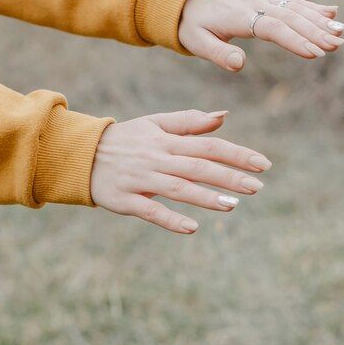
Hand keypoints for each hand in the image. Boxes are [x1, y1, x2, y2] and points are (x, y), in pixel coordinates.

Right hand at [90, 110, 269, 233]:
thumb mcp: (155, 124)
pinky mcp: (125, 201)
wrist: (80, 155)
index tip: (263, 164)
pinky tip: (192, 228)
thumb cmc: (126, 140)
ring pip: (178, 188)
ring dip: (206, 197)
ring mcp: (140, 180)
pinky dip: (171, 219)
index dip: (237, 154)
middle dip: (229, 177)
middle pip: (198, 166)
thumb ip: (189, 122)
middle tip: (258, 187)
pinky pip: (150, 211)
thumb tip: (223, 116)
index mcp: (167, 141)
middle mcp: (156, 159)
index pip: (208, 146)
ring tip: (233, 206)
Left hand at [178, 0, 343, 71]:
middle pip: (291, 18)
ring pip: (296, 9)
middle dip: (316, 32)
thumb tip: (239, 65)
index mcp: (240, 17)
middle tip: (337, 46)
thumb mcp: (196, 42)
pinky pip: (293, 3)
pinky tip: (333, 13)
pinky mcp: (267, 0)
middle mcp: (256, 4)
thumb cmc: (191, 24)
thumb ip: (217, 54)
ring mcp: (263, 0)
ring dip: (320, 21)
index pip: (273, 29)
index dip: (295, 40)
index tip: (315, 53)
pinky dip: (313, 8)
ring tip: (341, 34)